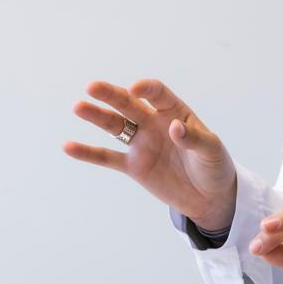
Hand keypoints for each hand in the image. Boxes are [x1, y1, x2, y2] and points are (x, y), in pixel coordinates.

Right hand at [63, 79, 237, 231]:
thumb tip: (175, 127)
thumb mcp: (211, 151)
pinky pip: (107, 157)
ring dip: (96, 116)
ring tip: (77, 107)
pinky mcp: (133, 166)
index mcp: (175, 112)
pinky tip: (68, 146)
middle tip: (92, 87)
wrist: (210, 197)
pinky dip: (88, 152)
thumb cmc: (214, 166)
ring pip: (114, 125)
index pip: (157, 94)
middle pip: (128, 104)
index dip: (146, 90)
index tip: (136, 90)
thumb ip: (194, 138)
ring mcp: (141, 144)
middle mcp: (154, 123)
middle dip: (111, 95)